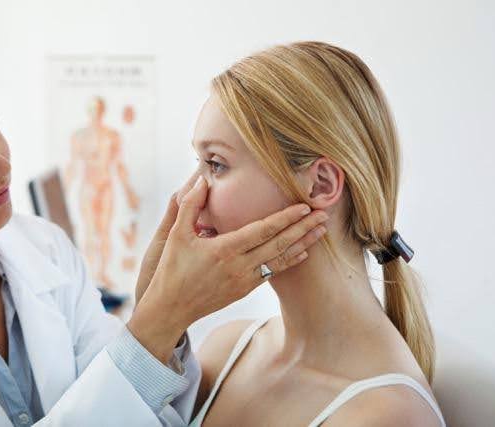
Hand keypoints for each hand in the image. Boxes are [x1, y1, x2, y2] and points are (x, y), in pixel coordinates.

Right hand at [128, 175, 328, 361]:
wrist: (170, 308)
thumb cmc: (171, 270)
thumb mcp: (175, 235)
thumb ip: (189, 205)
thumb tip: (200, 180)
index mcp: (224, 250)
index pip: (263, 230)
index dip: (286, 218)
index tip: (304, 206)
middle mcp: (239, 266)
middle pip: (279, 244)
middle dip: (303, 228)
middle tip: (324, 215)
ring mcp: (244, 281)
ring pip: (280, 260)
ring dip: (302, 244)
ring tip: (320, 232)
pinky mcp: (244, 290)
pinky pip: (272, 273)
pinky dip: (289, 261)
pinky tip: (301, 253)